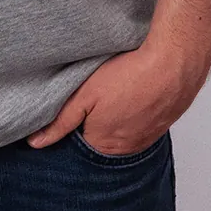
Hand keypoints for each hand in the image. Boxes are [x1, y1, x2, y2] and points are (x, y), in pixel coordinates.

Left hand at [25, 31, 210, 152]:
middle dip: (98, 118)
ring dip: (120, 114)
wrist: (174, 62)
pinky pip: (145, 120)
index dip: (77, 119)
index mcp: (104, 145)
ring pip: (125, 128)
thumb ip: (60, 121)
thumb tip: (35, 143)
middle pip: (103, 137)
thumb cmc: (128, 76)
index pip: (80, 141)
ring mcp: (149, 136)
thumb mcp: (84, 95)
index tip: (80, 101)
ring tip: (120, 90)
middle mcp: (128, 148)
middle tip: (101, 93)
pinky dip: (139, 108)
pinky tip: (137, 90)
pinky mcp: (165, 122)